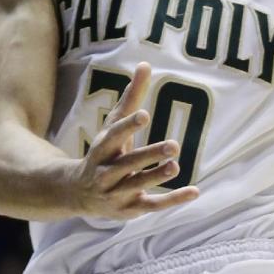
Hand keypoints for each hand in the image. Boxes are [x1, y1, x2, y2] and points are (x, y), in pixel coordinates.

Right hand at [70, 62, 199, 218]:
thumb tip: (145, 64)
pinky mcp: (130, 209)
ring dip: (157, 176)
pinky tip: (194, 191)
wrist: (79, 193)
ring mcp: (118, 193)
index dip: (129, 126)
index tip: (145, 114)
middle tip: (173, 145)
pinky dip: (173, 200)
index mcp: (102, 149)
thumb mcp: (113, 127)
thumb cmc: (103, 153)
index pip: (115, 136)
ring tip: (176, 165)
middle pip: (129, 163)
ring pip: (138, 185)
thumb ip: (131, 98)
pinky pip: (153, 205)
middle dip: (149, 155)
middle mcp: (107, 172)